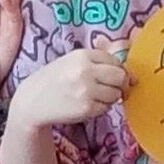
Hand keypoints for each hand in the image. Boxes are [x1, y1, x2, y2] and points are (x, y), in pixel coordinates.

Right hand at [7, 40, 127, 132]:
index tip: (108, 77)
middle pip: (120, 76)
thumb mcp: (72, 62)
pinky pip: (106, 107)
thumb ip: (98, 61)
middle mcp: (85, 70)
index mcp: (82, 55)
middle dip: (119, 84)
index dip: (115, 70)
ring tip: (92, 97)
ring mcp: (86, 89)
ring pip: (116, 94)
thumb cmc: (53, 81)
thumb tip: (132, 73)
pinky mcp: (86, 107)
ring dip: (109, 97)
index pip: (115, 60)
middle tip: (109, 89)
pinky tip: (85, 105)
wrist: (31, 102)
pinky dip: (100, 108)